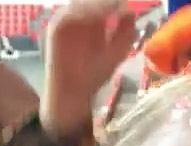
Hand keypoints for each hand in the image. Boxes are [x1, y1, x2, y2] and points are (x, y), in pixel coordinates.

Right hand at [41, 0, 138, 136]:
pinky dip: (86, 11)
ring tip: (118, 3)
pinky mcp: (56, 28)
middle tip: (125, 1)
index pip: (104, 3)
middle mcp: (78, 16)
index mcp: (93, 20)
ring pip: (81, 3)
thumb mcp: (116, 52)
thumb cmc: (95, 73)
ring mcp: (66, 20)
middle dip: (109, 0)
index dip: (116, 1)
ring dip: (100, 3)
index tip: (133, 1)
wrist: (75, 92)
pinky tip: (104, 12)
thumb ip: (125, 33)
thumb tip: (131, 12)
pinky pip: (69, 14)